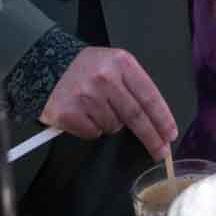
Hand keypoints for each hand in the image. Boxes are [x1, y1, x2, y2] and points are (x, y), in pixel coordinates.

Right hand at [41, 46, 176, 158]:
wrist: (45, 63)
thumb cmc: (87, 67)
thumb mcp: (114, 64)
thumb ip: (133, 85)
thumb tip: (155, 118)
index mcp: (122, 63)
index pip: (149, 95)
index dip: (162, 118)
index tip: (170, 134)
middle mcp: (105, 78)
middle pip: (136, 116)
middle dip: (152, 137)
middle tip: (161, 152)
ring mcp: (86, 96)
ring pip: (113, 126)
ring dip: (111, 124)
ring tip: (98, 108)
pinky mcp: (69, 113)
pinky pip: (92, 132)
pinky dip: (92, 128)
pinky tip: (83, 113)